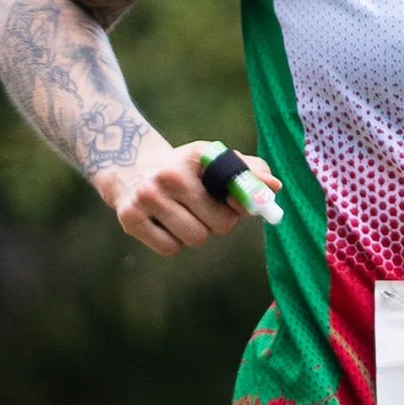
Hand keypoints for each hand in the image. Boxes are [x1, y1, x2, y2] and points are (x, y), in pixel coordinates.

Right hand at [96, 131, 278, 252]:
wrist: (129, 168)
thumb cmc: (184, 169)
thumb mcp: (212, 160)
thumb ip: (247, 171)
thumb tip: (275, 188)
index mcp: (195, 155)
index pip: (236, 186)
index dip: (245, 202)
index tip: (244, 206)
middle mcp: (170, 175)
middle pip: (221, 224)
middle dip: (220, 222)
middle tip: (205, 209)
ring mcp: (147, 197)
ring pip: (196, 238)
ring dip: (196, 233)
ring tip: (183, 214)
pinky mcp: (129, 219)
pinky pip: (170, 249)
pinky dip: (173, 242)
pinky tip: (164, 223)